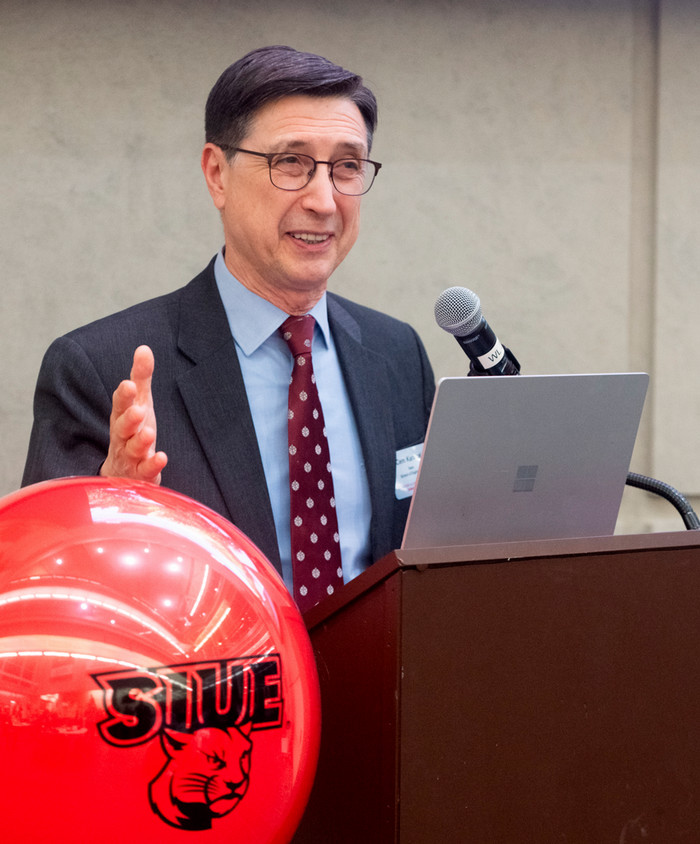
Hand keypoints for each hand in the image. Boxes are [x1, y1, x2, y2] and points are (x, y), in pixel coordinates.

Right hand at [100, 345, 167, 483]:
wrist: (123, 473)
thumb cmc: (133, 432)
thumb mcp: (140, 403)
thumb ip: (141, 378)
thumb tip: (144, 348)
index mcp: (121, 417)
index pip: (120, 404)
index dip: (124, 396)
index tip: (129, 384)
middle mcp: (122, 437)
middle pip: (121, 427)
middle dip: (128, 418)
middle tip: (138, 410)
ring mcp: (130, 458)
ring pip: (131, 450)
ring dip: (140, 442)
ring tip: (149, 434)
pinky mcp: (140, 475)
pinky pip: (144, 471)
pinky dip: (152, 465)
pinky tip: (162, 457)